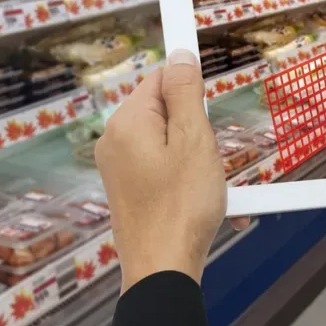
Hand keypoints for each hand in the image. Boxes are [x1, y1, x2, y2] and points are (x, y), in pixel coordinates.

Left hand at [95, 49, 247, 292]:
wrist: (163, 271)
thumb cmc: (181, 206)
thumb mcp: (194, 139)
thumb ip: (185, 92)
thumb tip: (178, 54)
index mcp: (127, 122)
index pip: (161, 78)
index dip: (189, 86)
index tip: (208, 106)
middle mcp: (115, 141)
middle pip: (166, 112)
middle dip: (196, 129)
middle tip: (209, 159)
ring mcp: (119, 168)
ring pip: (168, 142)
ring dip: (197, 158)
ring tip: (210, 188)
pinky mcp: (128, 190)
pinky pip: (163, 169)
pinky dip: (187, 178)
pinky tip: (207, 203)